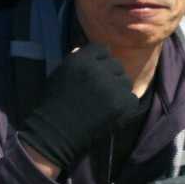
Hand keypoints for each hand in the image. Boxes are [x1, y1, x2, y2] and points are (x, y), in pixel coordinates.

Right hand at [19, 43, 138, 175]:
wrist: (54, 134)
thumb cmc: (52, 104)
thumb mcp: (60, 74)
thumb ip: (76, 60)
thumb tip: (88, 50)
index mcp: (80, 59)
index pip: (102, 49)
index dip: (100, 61)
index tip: (96, 73)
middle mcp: (98, 70)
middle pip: (116, 65)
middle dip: (110, 76)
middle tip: (101, 91)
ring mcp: (112, 87)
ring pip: (126, 81)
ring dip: (118, 90)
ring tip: (106, 102)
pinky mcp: (123, 104)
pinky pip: (132, 98)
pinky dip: (124, 105)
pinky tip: (111, 113)